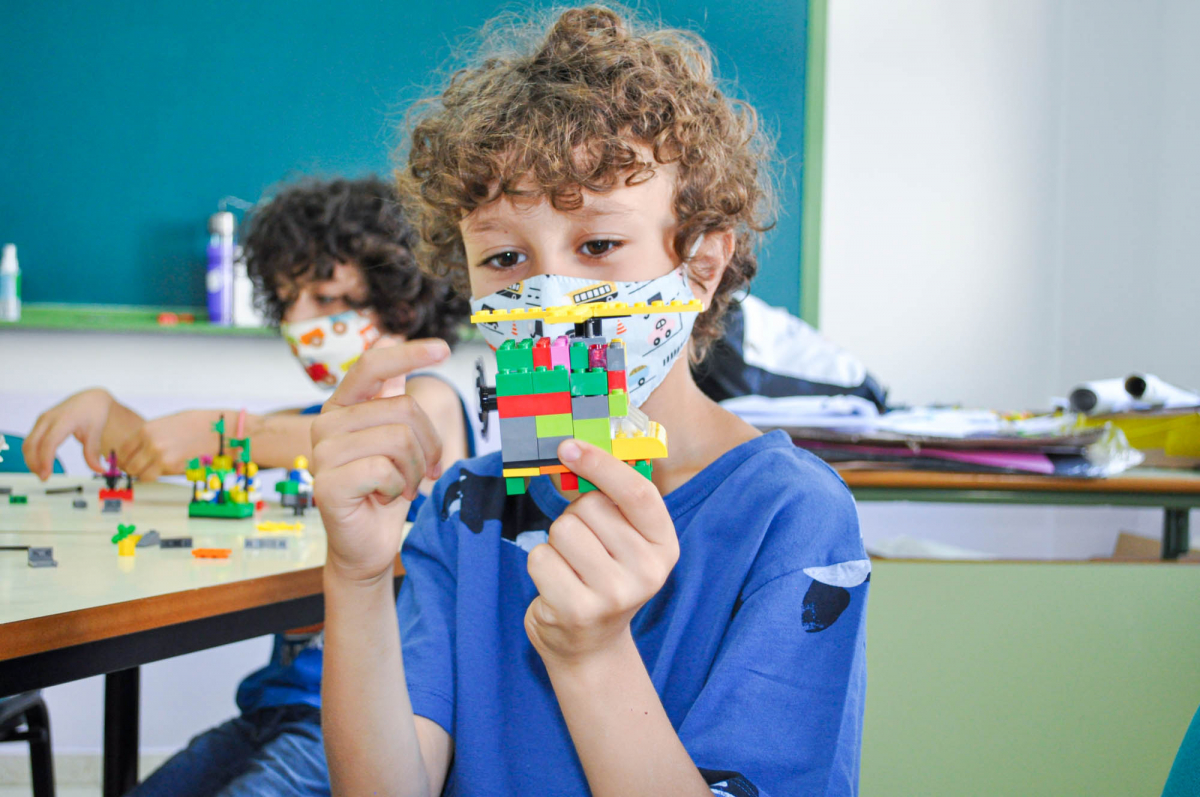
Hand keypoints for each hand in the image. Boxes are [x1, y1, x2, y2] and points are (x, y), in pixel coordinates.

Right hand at [23, 388, 116, 478]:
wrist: (90, 399)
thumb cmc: (94, 412)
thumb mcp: (96, 432)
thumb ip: (93, 452)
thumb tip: (99, 470)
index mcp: (64, 420)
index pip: (49, 442)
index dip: (45, 460)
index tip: (46, 475)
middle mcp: (48, 419)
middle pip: (32, 444)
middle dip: (34, 463)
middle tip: (44, 478)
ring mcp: (42, 420)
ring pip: (28, 443)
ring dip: (31, 460)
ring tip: (42, 473)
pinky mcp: (40, 423)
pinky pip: (31, 440)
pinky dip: (32, 453)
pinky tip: (41, 464)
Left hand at [117, 410, 219, 480]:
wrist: (220, 430)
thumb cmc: (198, 424)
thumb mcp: (168, 423)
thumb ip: (151, 435)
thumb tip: (140, 450)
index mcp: (147, 430)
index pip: (123, 451)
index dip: (125, 459)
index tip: (130, 462)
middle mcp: (150, 443)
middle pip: (129, 466)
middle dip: (134, 469)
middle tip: (141, 469)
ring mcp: (161, 457)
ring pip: (141, 475)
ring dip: (146, 475)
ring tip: (155, 470)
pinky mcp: (173, 467)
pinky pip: (157, 477)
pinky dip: (159, 476)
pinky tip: (168, 469)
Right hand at [312, 339, 449, 583]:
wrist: (366, 542)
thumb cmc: (382, 489)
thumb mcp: (394, 437)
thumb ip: (389, 394)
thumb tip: (387, 341)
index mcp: (342, 406)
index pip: (372, 365)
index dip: (409, 354)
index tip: (443, 349)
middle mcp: (326, 424)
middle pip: (402, 408)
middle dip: (427, 443)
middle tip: (423, 469)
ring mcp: (321, 454)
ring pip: (397, 439)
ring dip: (413, 469)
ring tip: (402, 484)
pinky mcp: (326, 484)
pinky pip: (383, 470)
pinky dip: (398, 487)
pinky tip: (384, 497)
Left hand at [525, 439, 678, 665]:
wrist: (591, 646)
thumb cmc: (603, 578)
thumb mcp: (624, 541)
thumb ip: (612, 500)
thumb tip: (574, 450)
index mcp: (664, 545)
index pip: (637, 492)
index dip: (601, 464)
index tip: (569, 445)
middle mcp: (647, 571)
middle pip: (589, 507)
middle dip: (575, 518)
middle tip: (584, 548)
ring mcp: (614, 594)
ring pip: (561, 530)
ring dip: (555, 543)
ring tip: (570, 568)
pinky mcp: (577, 610)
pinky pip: (540, 557)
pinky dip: (540, 565)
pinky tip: (556, 586)